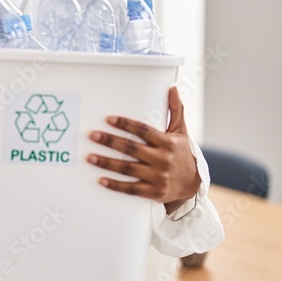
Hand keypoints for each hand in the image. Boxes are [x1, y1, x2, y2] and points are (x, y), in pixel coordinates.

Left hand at [86, 86, 199, 212]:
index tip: (109, 119)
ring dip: (107, 163)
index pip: (143, 131)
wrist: (192, 183)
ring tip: (89, 157)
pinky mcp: (153, 192)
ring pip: (128, 169)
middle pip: (132, 149)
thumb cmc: (181, 153)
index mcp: (168, 143)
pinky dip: (115, 185)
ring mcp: (158, 177)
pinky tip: (100, 179)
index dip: (126, 124)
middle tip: (92, 135)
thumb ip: (175, 110)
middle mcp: (162, 159)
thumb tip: (172, 88)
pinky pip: (131, 189)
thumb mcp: (181, 131)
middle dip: (110, 141)